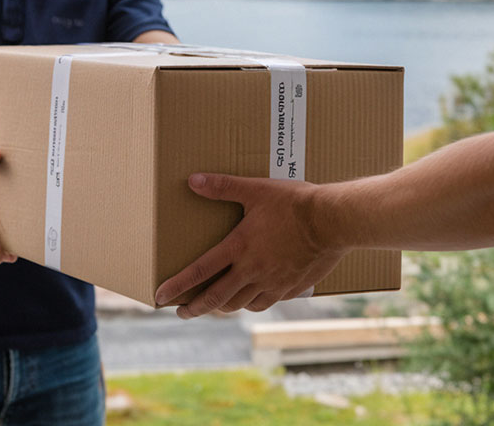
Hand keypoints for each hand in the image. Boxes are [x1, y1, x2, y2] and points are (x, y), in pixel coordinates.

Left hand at [154, 173, 346, 317]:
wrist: (333, 221)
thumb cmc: (294, 203)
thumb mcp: (256, 189)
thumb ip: (223, 186)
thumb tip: (193, 180)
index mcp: (239, 247)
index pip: (199, 271)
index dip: (177, 285)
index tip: (160, 297)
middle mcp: (252, 270)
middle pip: (216, 298)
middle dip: (195, 307)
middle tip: (182, 312)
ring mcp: (271, 282)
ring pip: (240, 304)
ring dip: (222, 307)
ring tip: (213, 306)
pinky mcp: (290, 288)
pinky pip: (264, 303)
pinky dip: (251, 304)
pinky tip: (249, 300)